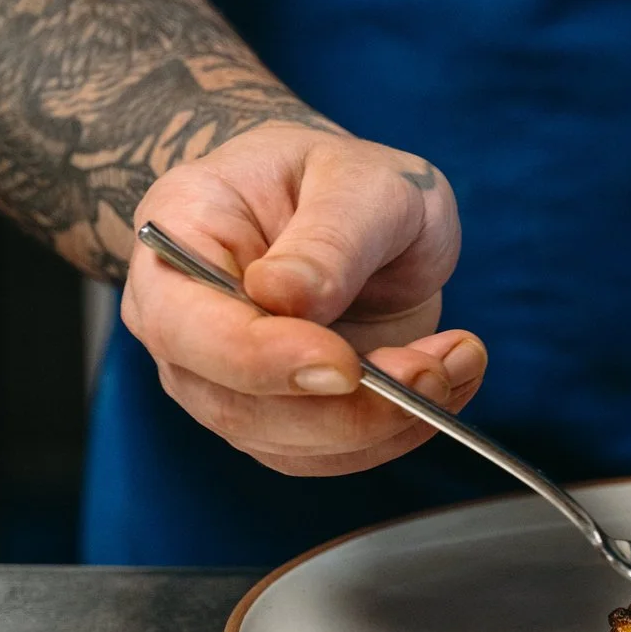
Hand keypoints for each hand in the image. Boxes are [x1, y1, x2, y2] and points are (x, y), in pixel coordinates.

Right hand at [120, 125, 483, 475]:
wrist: (354, 208)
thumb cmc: (341, 180)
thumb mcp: (357, 178)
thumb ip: (328, 236)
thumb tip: (285, 296)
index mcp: (177, 236)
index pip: (187, 327)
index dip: (261, 359)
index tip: (344, 365)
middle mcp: (184, 322)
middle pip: (235, 405)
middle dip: (345, 408)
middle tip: (431, 369)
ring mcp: (223, 380)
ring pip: (289, 444)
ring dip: (384, 422)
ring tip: (453, 361)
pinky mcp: (277, 418)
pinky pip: (330, 453)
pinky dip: (398, 431)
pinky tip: (447, 380)